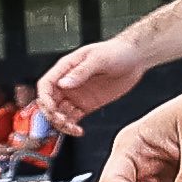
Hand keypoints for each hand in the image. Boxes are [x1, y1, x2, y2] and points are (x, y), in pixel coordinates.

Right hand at [29, 35, 149, 132]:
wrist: (136, 59)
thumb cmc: (117, 51)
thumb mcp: (98, 59)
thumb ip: (81, 72)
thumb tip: (64, 83)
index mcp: (66, 67)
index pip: (46, 85)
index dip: (45, 98)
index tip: (51, 109)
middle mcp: (69, 82)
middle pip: (50, 102)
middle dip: (52, 114)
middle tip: (62, 121)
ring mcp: (77, 94)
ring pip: (60, 113)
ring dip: (61, 123)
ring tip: (72, 128)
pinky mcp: (87, 105)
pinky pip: (73, 119)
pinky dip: (72, 127)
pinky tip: (78, 130)